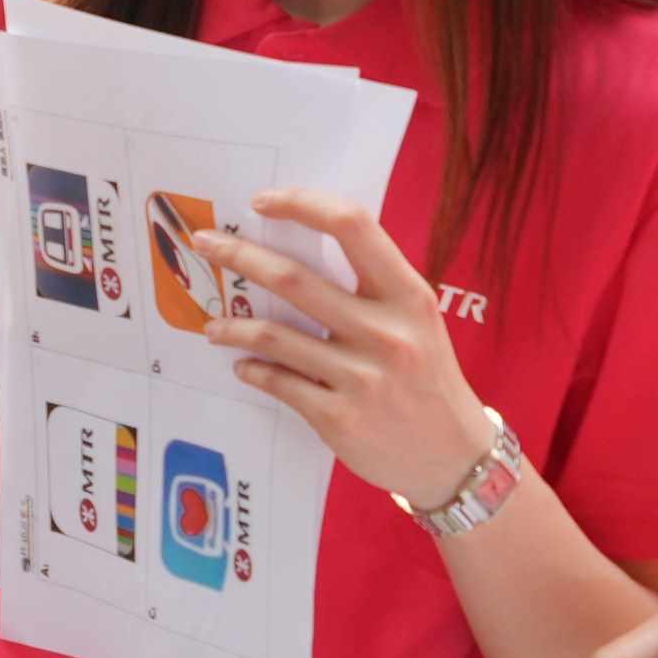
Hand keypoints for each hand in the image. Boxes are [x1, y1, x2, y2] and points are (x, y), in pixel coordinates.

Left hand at [222, 189, 495, 510]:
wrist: (453, 455)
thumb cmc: (427, 377)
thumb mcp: (415, 320)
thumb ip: (371, 286)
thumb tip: (298, 247)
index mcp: (407, 295)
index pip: (353, 226)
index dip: (303, 204)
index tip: (263, 201)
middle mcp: (386, 331)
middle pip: (294, 279)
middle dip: (239, 255)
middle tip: (204, 243)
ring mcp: (361, 376)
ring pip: (274, 335)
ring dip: (232, 326)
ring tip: (211, 325)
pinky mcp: (338, 417)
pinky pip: (279, 382)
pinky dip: (252, 370)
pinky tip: (242, 365)